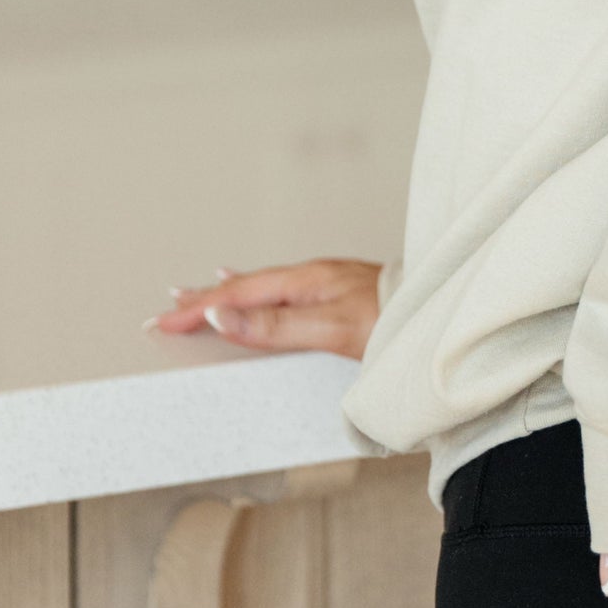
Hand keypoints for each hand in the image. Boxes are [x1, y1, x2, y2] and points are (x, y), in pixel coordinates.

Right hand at [151, 259, 383, 361]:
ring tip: (200, 292)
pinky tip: (265, 292)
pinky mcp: (342, 296)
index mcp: (305, 282)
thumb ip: (274, 326)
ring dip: (229, 293)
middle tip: (167, 307)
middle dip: (204, 297)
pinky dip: (262, 293)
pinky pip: (287, 292)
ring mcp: (329, 285)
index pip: (237, 296)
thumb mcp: (329, 330)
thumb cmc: (396, 321)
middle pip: (245, 287)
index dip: (198, 309)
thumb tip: (220, 315)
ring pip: (265, 288)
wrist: (444, 313)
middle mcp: (314, 278)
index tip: (162, 320)